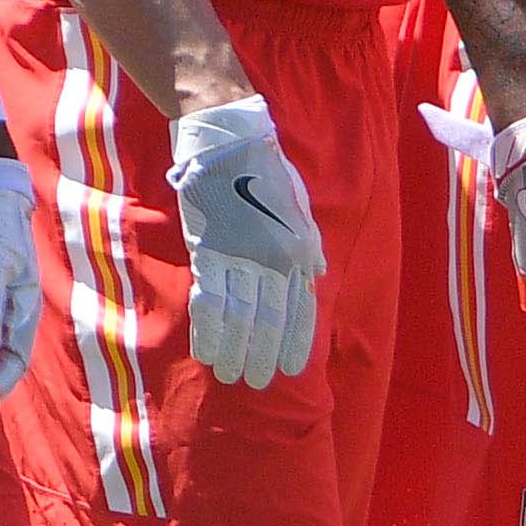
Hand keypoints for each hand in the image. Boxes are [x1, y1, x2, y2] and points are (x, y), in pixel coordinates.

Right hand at [166, 93, 324, 387]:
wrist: (231, 144)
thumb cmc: (267, 173)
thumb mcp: (300, 209)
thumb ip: (309, 246)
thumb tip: (317, 276)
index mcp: (299, 251)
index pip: (300, 309)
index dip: (295, 341)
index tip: (289, 369)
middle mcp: (274, 261)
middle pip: (270, 320)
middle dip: (264, 354)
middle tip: (257, 381)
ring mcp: (240, 259)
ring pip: (240, 317)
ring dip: (234, 350)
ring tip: (230, 375)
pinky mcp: (210, 252)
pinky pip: (210, 301)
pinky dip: (209, 330)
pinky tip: (208, 351)